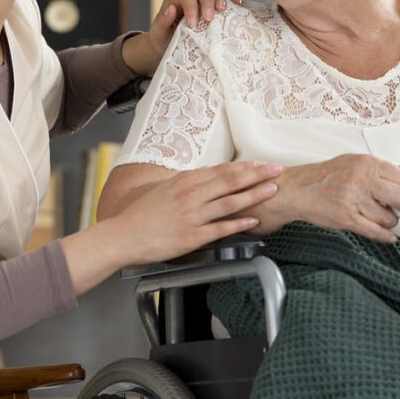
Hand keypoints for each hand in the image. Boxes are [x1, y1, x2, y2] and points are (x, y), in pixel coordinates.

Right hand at [115, 160, 281, 264]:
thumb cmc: (141, 213)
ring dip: (253, 195)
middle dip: (257, 174)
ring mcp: (191, 216)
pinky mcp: (191, 237)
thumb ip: (187, 182)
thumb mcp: (164, 189)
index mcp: (185, 181)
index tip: (262, 163)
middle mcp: (190, 195)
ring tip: (272, 190)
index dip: (245, 166)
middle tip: (277, 170)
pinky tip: (253, 220)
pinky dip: (238, 224)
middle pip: (230, 182)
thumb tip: (206, 174)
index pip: (222, 170)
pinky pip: (219, 228)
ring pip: (229, 202)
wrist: (123, 235)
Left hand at [122, 0, 243, 75]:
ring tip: (223, 10)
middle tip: (209, 19)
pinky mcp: (218, 3)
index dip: (191, 8)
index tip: (193, 26)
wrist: (171, 44)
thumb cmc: (164, 38)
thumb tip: (171, 8)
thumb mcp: (158, 32)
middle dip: (208, 1)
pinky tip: (239, 4)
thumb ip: (162, 21)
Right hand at [281, 154, 399, 242]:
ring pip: (390, 218)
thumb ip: (381, 169)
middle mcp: (362, 179)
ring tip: (376, 215)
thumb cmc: (327, 176)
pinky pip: (376, 231)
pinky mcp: (347, 218)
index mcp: (366, 164)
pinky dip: (385, 236)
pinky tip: (388, 236)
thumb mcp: (355, 163)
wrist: (299, 189)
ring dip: (387, 220)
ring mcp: (355, 200)